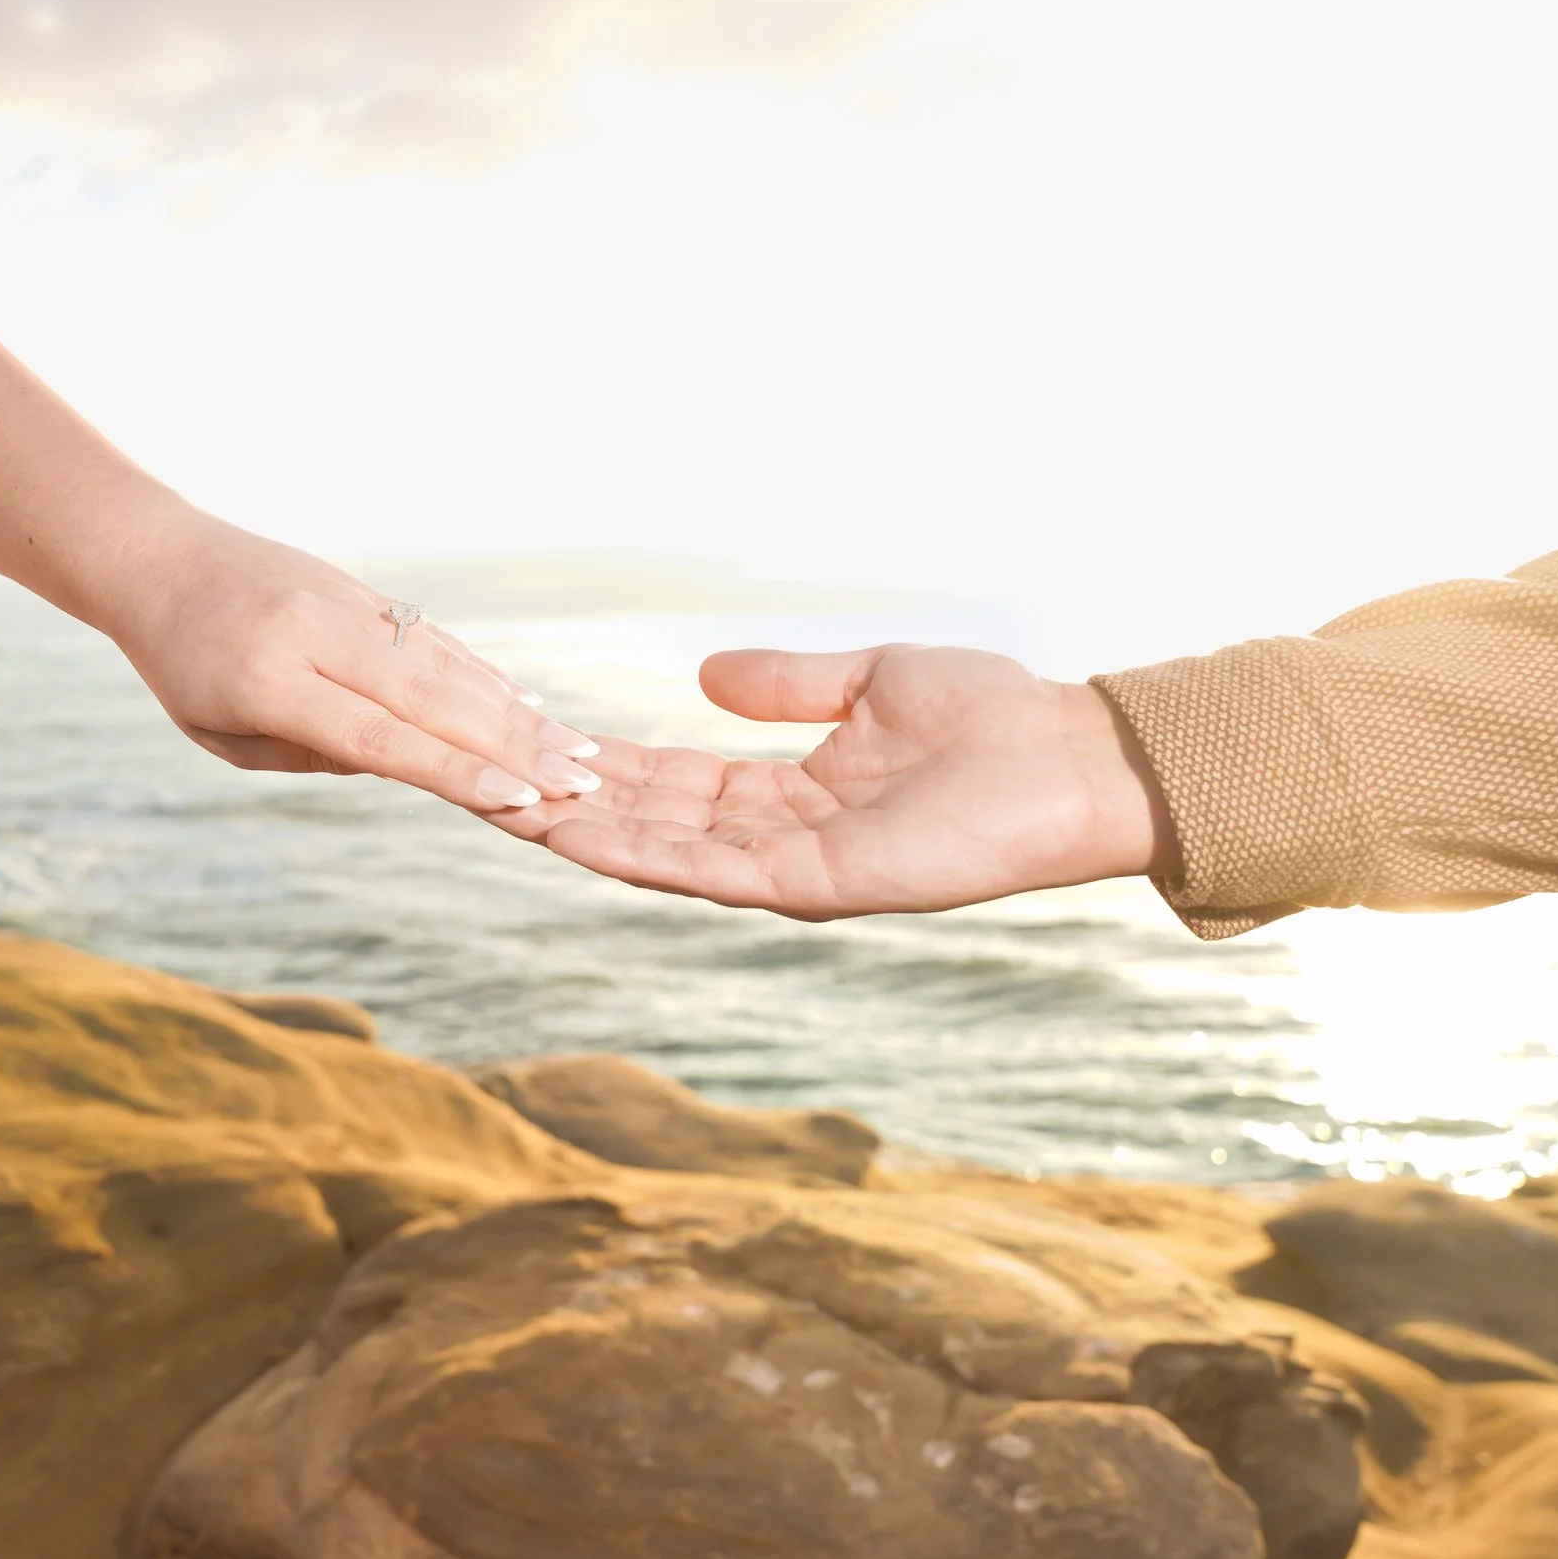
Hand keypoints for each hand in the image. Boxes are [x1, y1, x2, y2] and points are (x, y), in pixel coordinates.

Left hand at [105, 510, 605, 811]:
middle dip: (510, 743)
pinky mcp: (363, 588)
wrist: (162, 560)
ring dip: (514, 710)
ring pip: (443, 662)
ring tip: (574, 750)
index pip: (375, 736)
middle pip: (427, 696)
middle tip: (577, 780)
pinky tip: (527, 706)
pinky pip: (432, 637)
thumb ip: (318, 753)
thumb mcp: (227, 736)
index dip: (451, 769)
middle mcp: (312, 635)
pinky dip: (483, 673)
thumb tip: (415, 763)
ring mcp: (344, 602)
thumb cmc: (186, 669)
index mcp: (265, 683)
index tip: (518, 797)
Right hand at [502, 646, 1173, 918]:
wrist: (1073, 757)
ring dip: (585, 834)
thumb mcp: (870, 679)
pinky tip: (580, 834)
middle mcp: (783, 838)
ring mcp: (796, 868)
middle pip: (655, 824)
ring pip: (667, 853)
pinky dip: (643, 855)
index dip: (607, 767)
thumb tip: (702, 674)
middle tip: (483, 785)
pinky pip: (714, 870)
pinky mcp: (819, 884)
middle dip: (572, 806)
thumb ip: (785, 684)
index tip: (536, 747)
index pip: (677, 784)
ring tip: (505, 810)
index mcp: (794, 793)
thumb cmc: (996, 717)